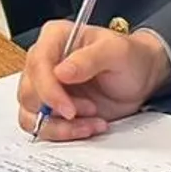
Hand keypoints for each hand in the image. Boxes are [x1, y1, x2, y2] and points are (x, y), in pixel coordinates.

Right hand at [15, 23, 170, 140]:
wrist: (141, 78)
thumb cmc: (129, 58)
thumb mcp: (117, 52)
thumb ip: (89, 58)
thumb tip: (60, 72)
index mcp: (55, 37)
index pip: (37, 64)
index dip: (49, 90)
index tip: (69, 109)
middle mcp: (45, 61)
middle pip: (29, 92)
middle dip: (57, 110)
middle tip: (90, 110)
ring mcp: (46, 86)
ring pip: (31, 114)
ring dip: (61, 126)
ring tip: (92, 121)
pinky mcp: (51, 109)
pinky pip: (42, 128)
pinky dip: (64, 134)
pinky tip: (89, 127)